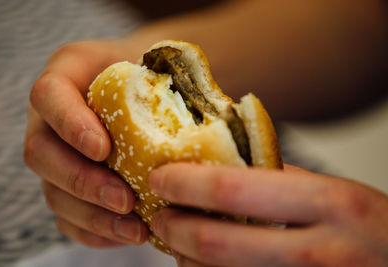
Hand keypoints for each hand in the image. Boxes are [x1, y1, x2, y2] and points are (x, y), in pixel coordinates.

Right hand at [24, 39, 148, 246]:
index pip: (48, 95)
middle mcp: (50, 119)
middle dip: (82, 181)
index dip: (69, 124)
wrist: (145, 92)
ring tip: (135, 228)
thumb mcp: (156, 66)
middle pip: (40, 153)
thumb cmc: (153, 77)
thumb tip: (205, 121)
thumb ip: (162, 82)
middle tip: (124, 199)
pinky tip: (128, 233)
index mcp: (67, 75)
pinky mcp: (66, 187)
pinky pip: (67, 218)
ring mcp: (55, 156)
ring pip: (54, 193)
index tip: (103, 149)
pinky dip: (96, 231)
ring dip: (93, 215)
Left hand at [149, 163, 387, 265]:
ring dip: (184, 258)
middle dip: (173, 227)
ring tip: (175, 240)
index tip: (161, 177)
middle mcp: (316, 253)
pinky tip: (201, 264)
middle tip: (159, 215)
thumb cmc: (370, 227)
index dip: (186, 183)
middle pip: (215, 243)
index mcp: (328, 204)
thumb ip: (283, 179)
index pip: (234, 189)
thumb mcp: (336, 192)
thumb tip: (225, 165)